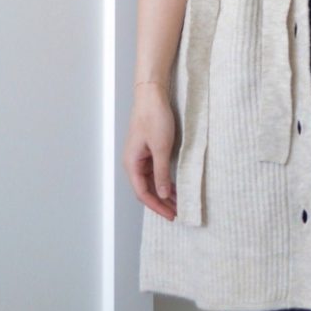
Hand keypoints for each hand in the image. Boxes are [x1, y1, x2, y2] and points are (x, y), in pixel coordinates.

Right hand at [123, 83, 177, 220]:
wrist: (152, 95)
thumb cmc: (154, 118)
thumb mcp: (161, 148)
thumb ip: (161, 173)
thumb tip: (162, 194)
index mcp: (132, 164)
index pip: (143, 193)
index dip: (157, 206)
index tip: (171, 215)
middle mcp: (133, 163)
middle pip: (146, 189)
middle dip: (161, 202)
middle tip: (177, 213)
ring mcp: (140, 157)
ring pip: (151, 181)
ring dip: (163, 193)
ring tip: (178, 202)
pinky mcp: (148, 150)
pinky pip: (154, 171)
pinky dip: (164, 181)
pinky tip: (175, 186)